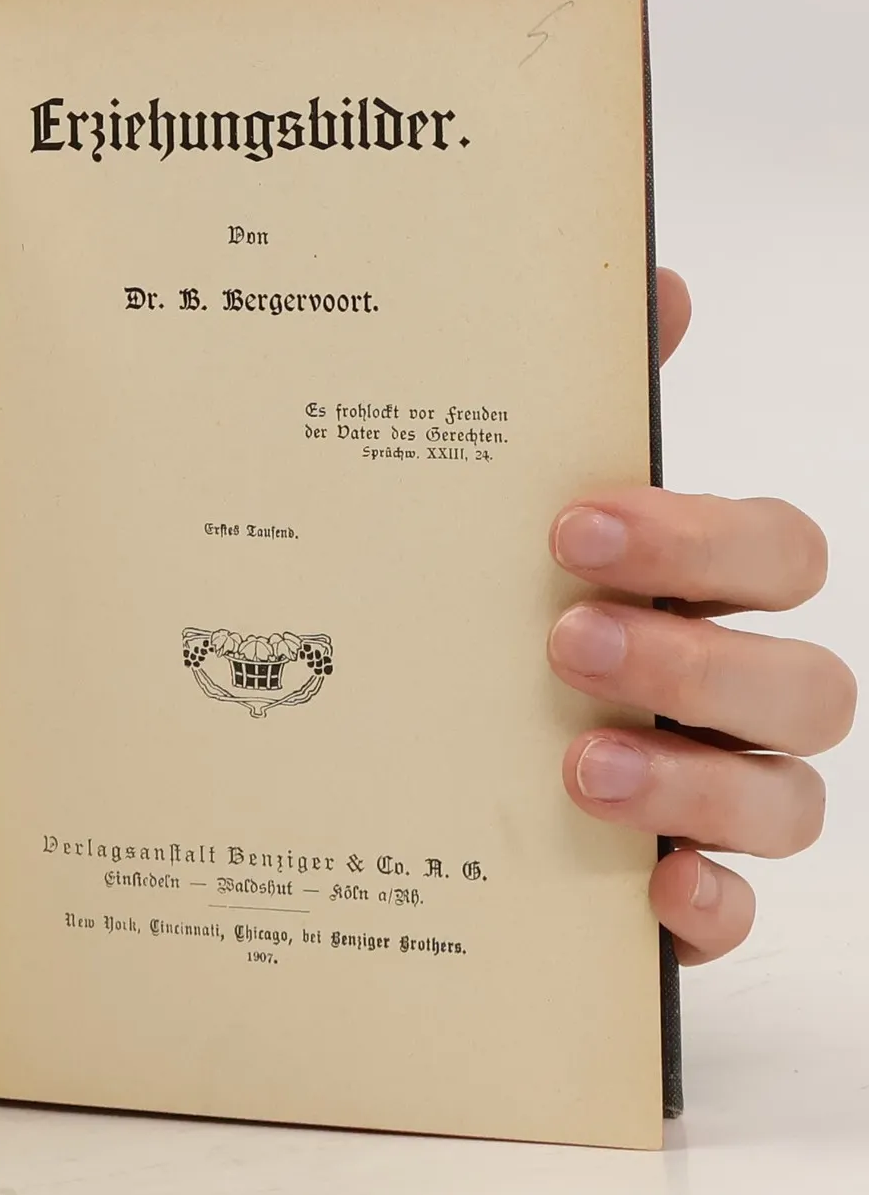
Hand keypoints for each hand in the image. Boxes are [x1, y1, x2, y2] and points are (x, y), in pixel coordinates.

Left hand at [548, 269, 855, 961]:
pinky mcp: (676, 896)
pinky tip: (648, 892)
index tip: (573, 524)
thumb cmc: (485, 616)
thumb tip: (653, 280)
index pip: (777, 553)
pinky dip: (708, 908)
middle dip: (696, 660)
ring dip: (694, 784)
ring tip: (580, 766)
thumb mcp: (505, 517)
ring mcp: (715, 803)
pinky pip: (733, 914)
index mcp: (703, 597)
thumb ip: (581, 409)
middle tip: (567, 640)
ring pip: (788, 800)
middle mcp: (730, 700)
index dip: (699, 539)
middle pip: (806, 683)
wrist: (389, 756)